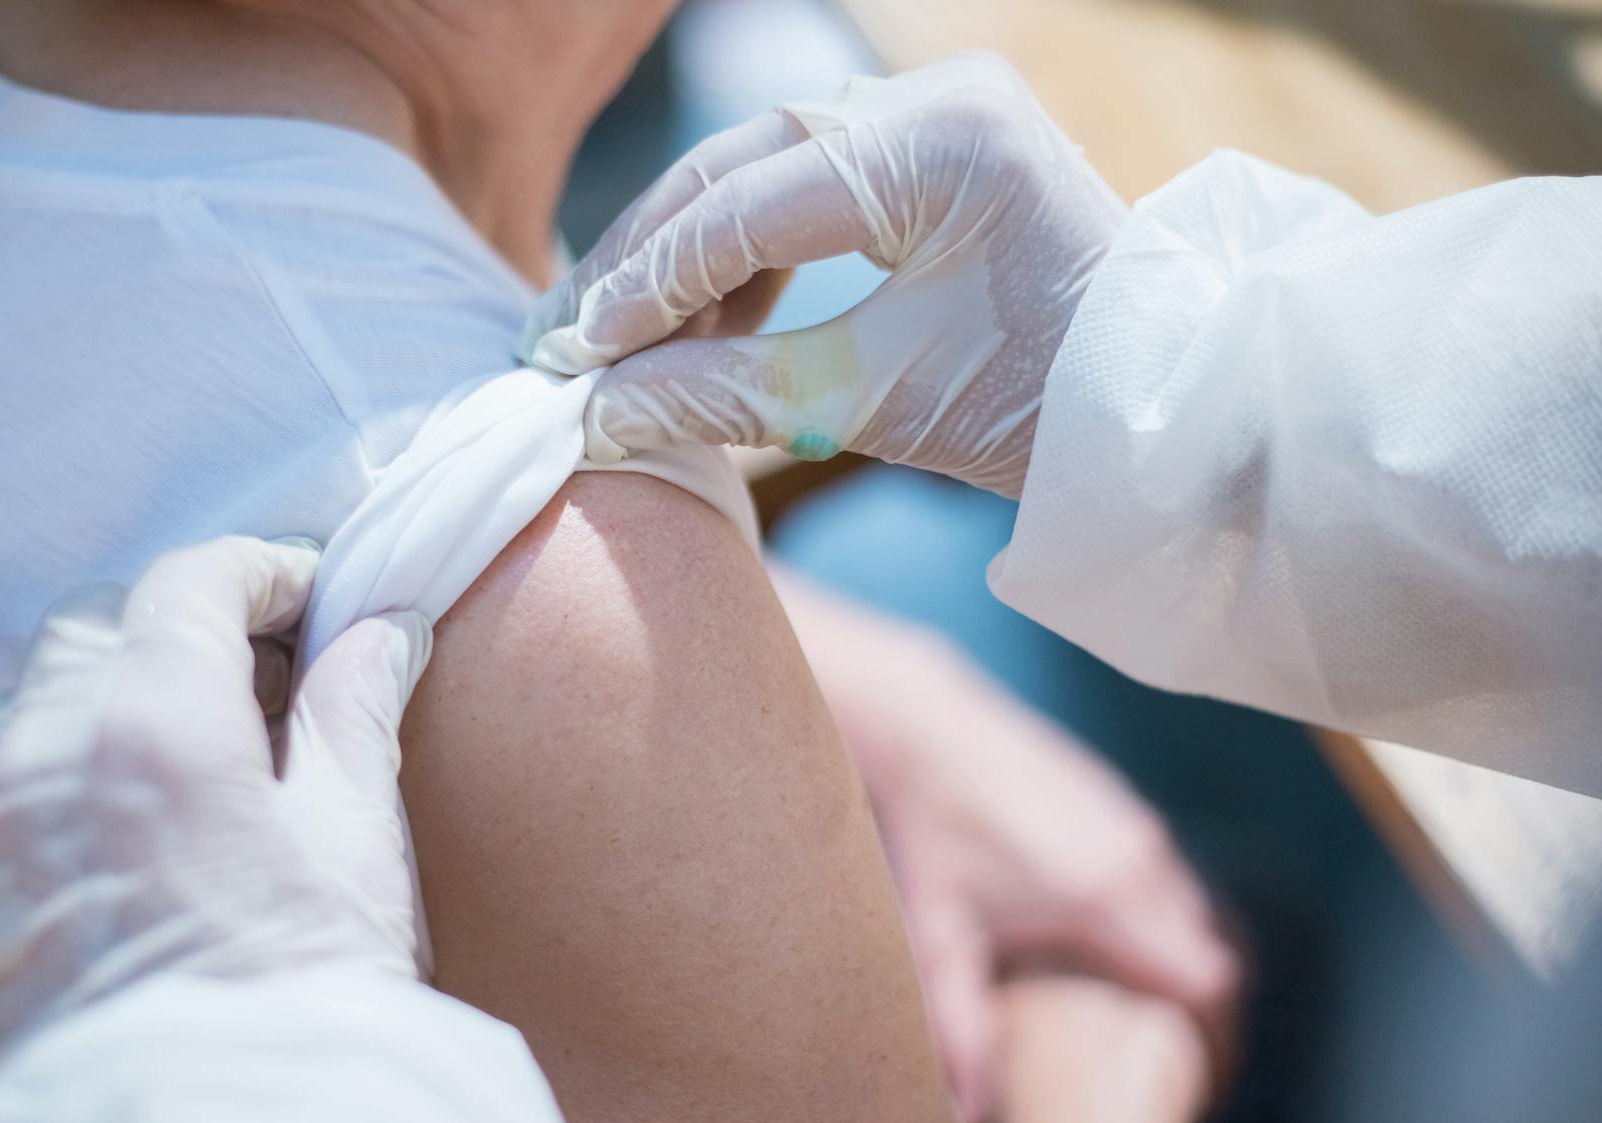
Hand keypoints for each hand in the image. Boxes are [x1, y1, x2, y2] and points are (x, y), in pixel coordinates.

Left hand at [0, 536, 432, 1093]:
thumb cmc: (304, 994)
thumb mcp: (356, 843)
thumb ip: (355, 714)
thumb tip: (383, 625)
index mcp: (161, 723)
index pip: (191, 585)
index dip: (256, 572)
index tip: (301, 594)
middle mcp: (45, 755)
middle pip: (98, 627)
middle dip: (178, 630)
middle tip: (251, 676)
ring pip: (9, 704)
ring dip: (82, 697)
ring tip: (146, 744)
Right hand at [522, 53, 1125, 497]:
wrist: (1162, 415)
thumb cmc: (1044, 412)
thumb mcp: (877, 404)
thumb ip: (729, 393)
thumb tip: (598, 413)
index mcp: (942, 146)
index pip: (748, 202)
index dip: (646, 282)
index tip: (573, 351)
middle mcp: (938, 100)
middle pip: (742, 164)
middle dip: (647, 258)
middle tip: (567, 335)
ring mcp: (938, 113)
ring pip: (763, 170)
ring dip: (688, 256)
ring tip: (617, 340)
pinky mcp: (933, 150)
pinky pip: (807, 187)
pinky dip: (747, 254)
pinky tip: (696, 320)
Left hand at [775, 574, 1236, 1122]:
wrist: (933, 729)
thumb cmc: (938, 834)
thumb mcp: (942, 937)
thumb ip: (961, 1027)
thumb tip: (970, 1116)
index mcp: (1107, 900)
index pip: (1209, 983)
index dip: (1210, 1034)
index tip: (1188, 1071)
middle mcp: (1139, 860)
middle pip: (1211, 951)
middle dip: (1198, 1004)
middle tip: (1168, 1050)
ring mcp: (1138, 825)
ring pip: (1189, 909)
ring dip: (1177, 954)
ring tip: (1139, 1002)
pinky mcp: (1124, 803)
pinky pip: (1167, 874)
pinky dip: (1158, 912)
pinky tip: (1110, 937)